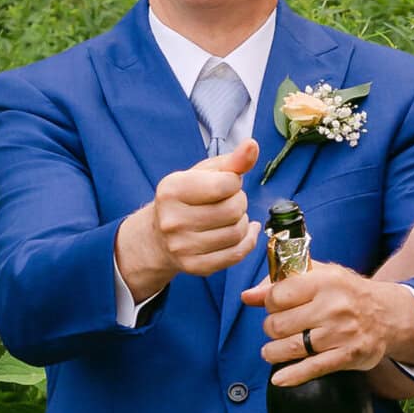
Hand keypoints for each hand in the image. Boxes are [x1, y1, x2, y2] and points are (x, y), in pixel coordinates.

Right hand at [115, 139, 259, 299]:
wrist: (161, 235)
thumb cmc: (189, 197)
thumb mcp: (205, 173)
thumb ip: (232, 160)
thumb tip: (252, 145)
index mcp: (171, 189)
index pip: (225, 184)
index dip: (234, 182)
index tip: (226, 184)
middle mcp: (172, 220)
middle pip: (234, 210)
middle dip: (239, 202)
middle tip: (230, 201)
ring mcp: (182, 247)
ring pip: (237, 233)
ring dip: (243, 222)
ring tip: (231, 217)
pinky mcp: (194, 266)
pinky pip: (236, 254)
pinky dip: (247, 241)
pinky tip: (244, 232)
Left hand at [246, 262, 413, 385]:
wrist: (387, 315)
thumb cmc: (346, 293)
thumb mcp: (319, 276)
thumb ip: (282, 281)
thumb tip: (248, 296)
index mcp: (325, 280)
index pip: (277, 295)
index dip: (270, 303)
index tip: (276, 307)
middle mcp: (333, 306)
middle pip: (279, 324)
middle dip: (272, 329)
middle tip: (279, 329)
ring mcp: (341, 333)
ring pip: (290, 348)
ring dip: (274, 352)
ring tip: (274, 350)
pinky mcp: (347, 356)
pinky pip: (312, 368)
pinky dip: (292, 376)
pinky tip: (280, 378)